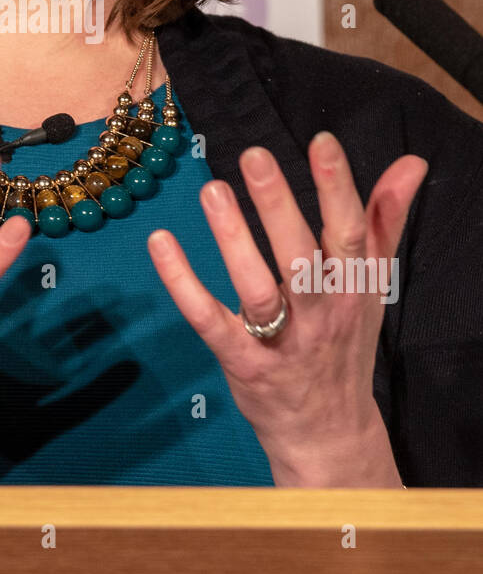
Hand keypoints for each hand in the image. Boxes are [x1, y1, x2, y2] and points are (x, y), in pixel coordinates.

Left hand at [147, 131, 427, 485]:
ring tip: (211, 190)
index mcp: (353, 287)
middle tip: (254, 155)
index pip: (350, 232)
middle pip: (302, 256)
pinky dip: (183, 283)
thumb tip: (412, 163)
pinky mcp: (243, 362)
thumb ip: (385, 220)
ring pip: (258, 288)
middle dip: (279, 206)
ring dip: (233, 240)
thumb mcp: (373, 283)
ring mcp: (282, 341)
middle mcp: (322, 313)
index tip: (321, 141)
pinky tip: (161, 243)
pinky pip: (210, 321)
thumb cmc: (345, 342)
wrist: (328, 432)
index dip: (338, 187)